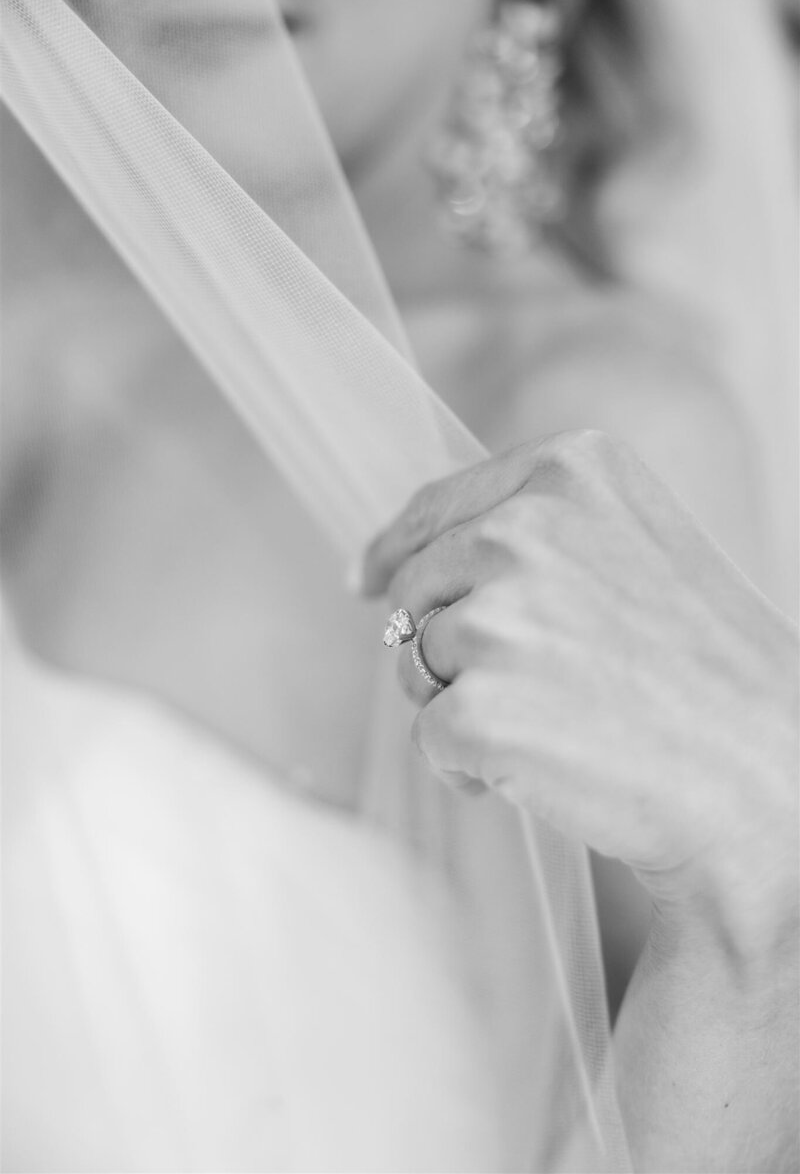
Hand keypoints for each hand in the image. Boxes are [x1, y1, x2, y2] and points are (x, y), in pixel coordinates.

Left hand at [364, 431, 797, 954]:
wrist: (769, 779)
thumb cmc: (710, 673)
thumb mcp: (637, 546)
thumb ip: (539, 528)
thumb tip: (405, 559)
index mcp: (572, 470)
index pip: (437, 507)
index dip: (396, 550)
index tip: (365, 578)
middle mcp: (526, 528)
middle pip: (417, 589)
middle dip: (446, 642)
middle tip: (539, 687)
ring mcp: (499, 617)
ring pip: (415, 663)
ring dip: (463, 703)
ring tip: (560, 724)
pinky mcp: (480, 707)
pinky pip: (429, 736)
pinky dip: (468, 766)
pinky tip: (545, 769)